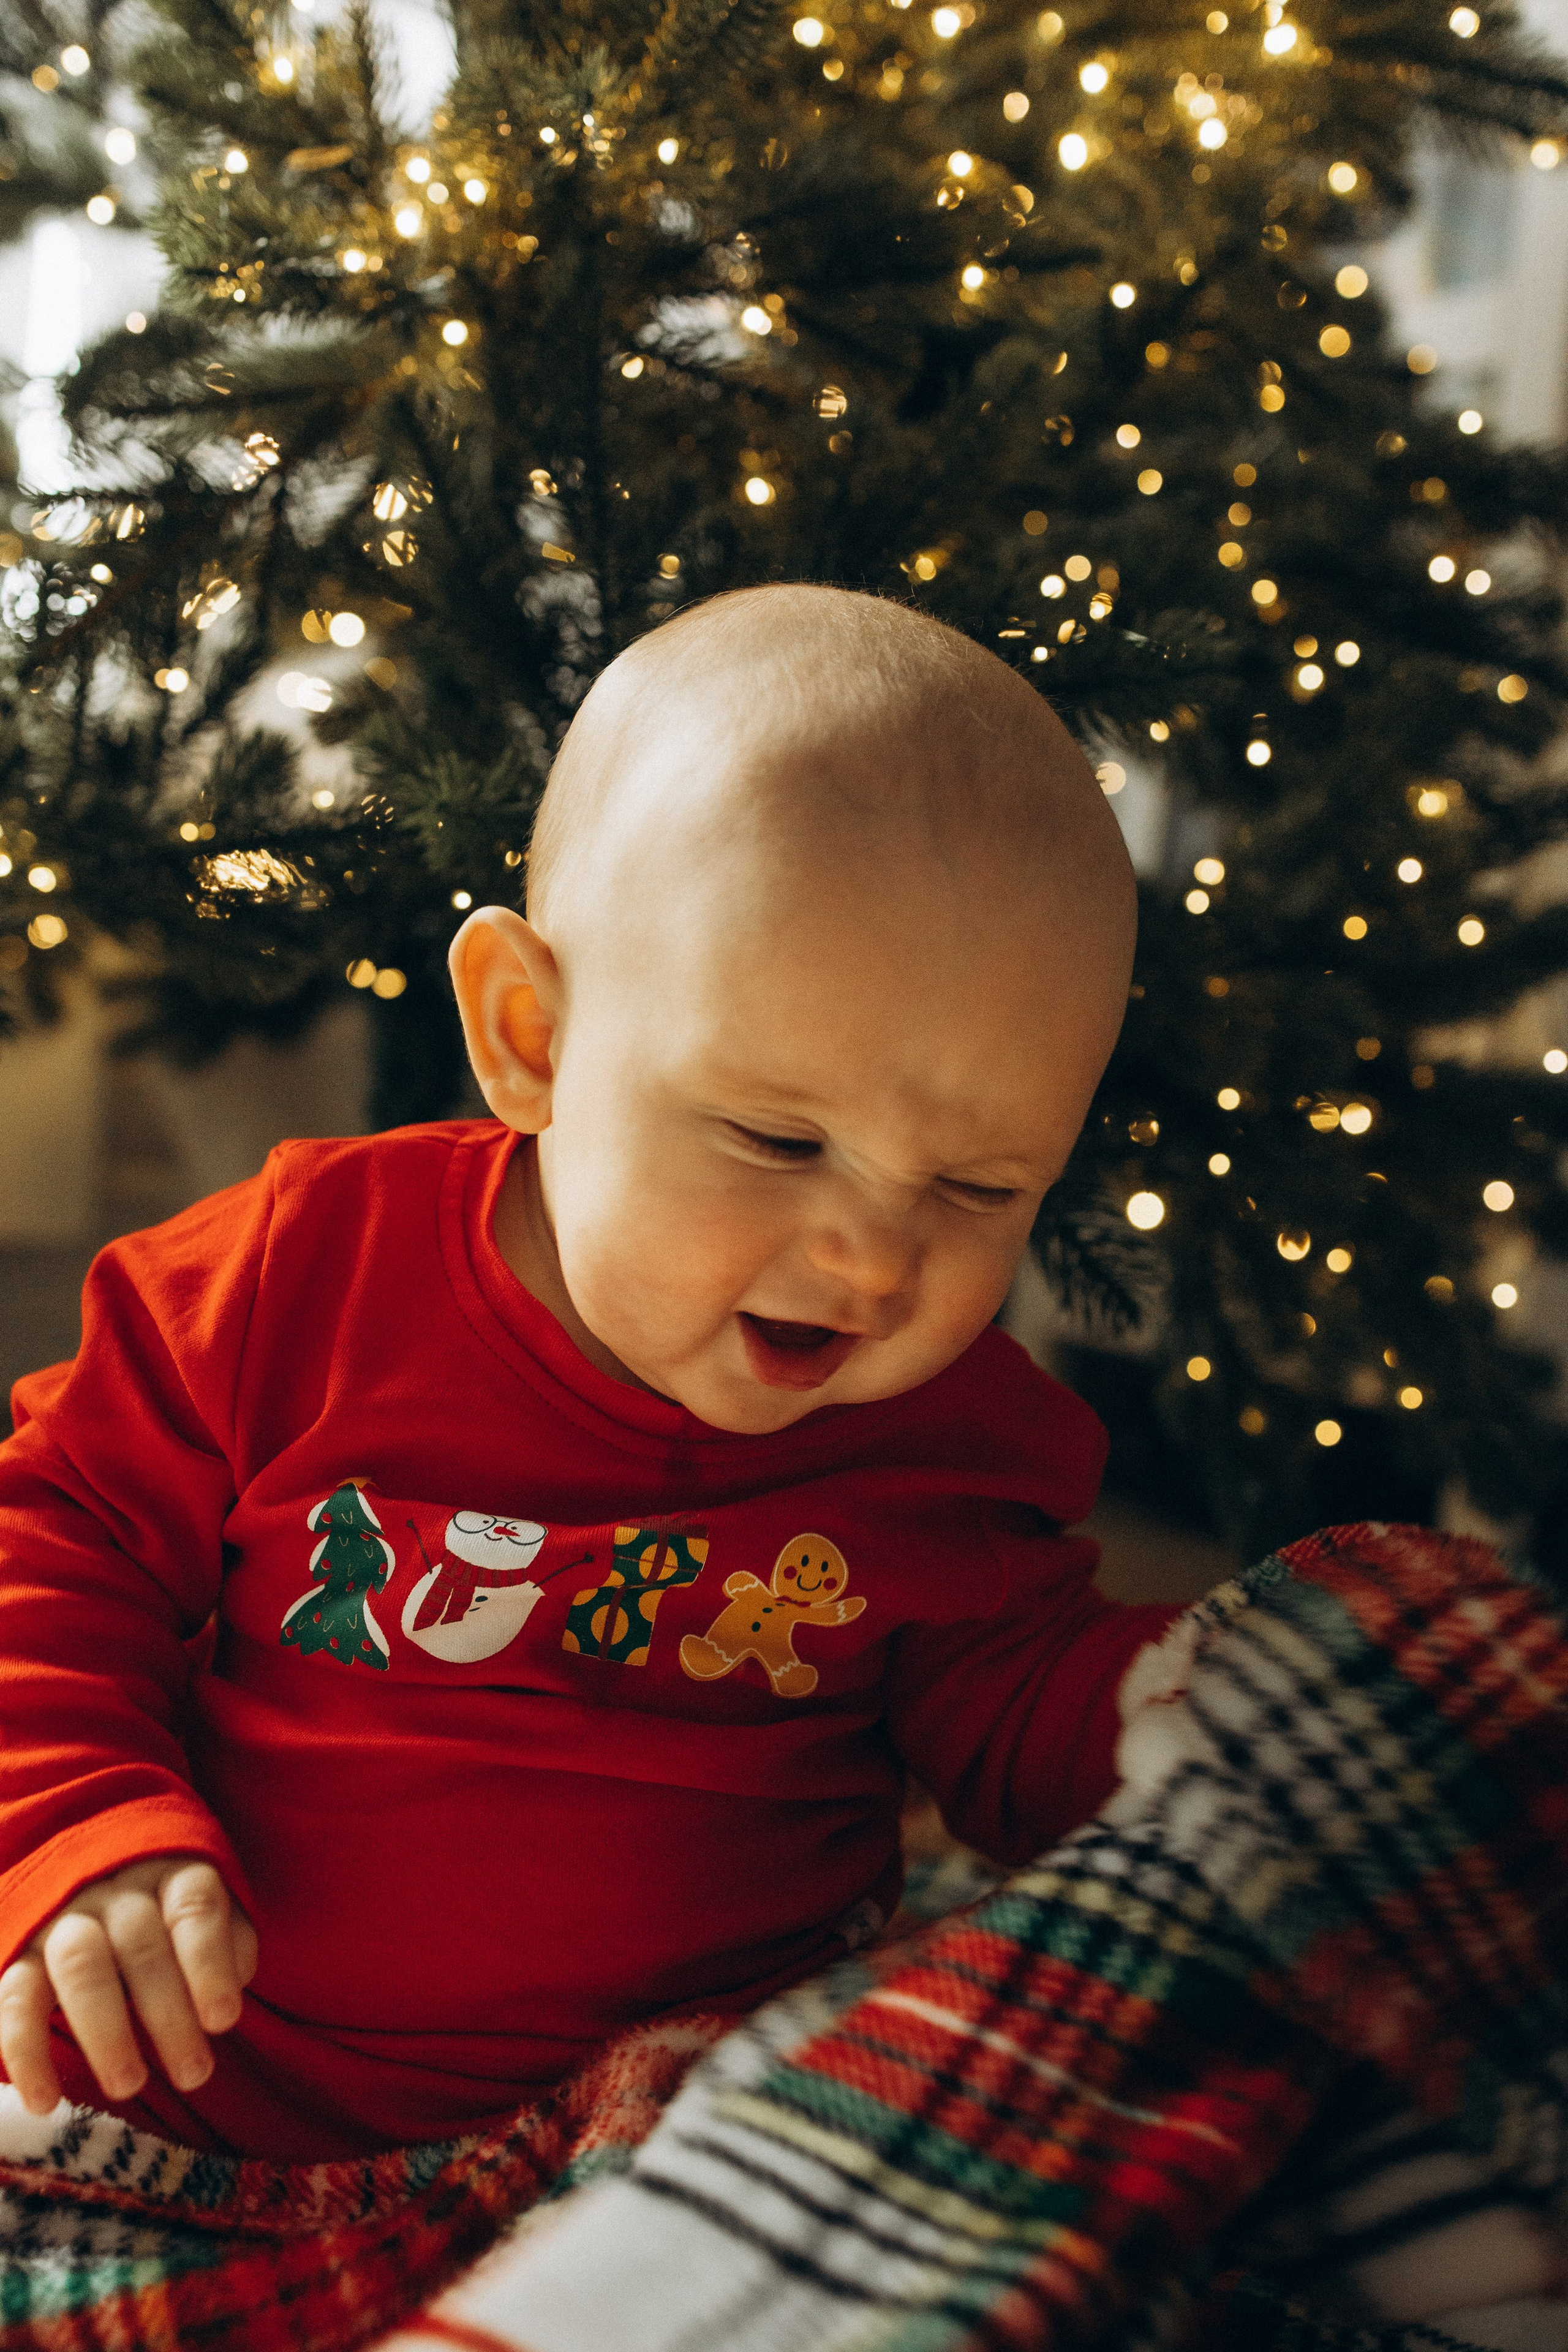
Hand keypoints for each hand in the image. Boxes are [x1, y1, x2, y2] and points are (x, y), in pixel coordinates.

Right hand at [0, 1854, 257, 2116]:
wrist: (80, 1878)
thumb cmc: (161, 1910)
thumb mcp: (200, 1910)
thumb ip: (227, 1939)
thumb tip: (234, 1981)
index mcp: (169, 1872)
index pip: (193, 1907)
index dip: (209, 1963)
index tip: (223, 2021)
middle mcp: (113, 1889)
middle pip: (141, 1944)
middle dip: (168, 2014)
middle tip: (193, 2075)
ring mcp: (60, 1917)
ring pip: (79, 1966)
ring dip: (105, 2031)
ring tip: (129, 2086)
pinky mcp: (15, 1950)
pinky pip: (14, 1998)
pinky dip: (26, 2053)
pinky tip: (46, 2102)